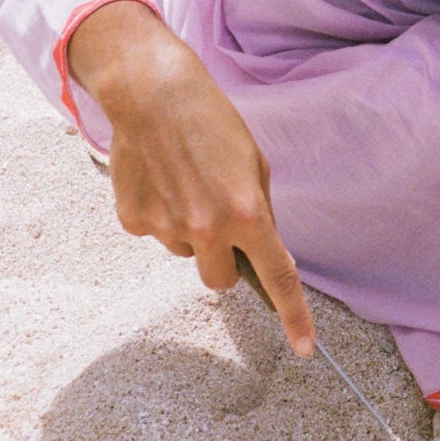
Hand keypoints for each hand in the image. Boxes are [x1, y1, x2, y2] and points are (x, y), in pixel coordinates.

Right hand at [68, 0, 314, 355]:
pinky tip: (160, 180)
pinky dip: (160, 216)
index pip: (277, 278)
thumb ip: (259, 213)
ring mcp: (166, 228)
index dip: (294, 316)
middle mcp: (207, 228)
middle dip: (226, 261)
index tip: (305, 347)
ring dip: (191, 233)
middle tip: (220, 221)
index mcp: (247, 214)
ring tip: (185, 183)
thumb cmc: (212, 121)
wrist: (152, 92)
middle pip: (221, 281)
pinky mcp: (134, 220)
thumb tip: (260, 251)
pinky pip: (155, 234)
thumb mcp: (254, 164)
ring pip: (186, 254)